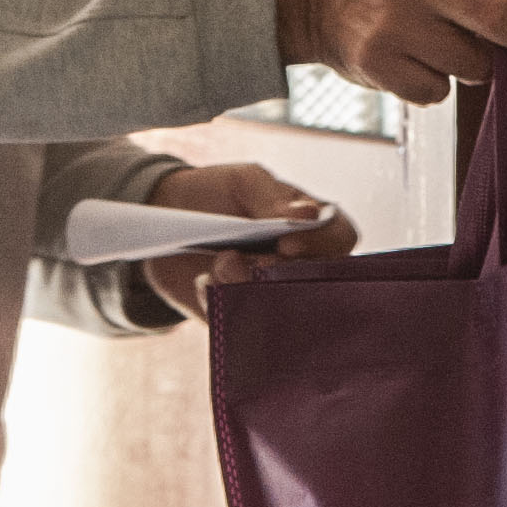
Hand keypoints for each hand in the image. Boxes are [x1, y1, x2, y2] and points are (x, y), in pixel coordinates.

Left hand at [139, 161, 355, 321]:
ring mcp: (274, 294)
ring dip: (248, 288)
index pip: (341, 238)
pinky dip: (221, 303)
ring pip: (281, 309)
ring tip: (220, 265)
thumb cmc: (217, 193)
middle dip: (279, 273)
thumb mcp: (245, 182)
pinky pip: (242, 324)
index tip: (287, 243)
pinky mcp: (244, 317)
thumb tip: (308, 217)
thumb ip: (272, 198)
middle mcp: (302, 265)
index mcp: (312, 226)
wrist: (165, 219)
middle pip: (317, 282)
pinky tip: (204, 281)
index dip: (322, 244)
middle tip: (250, 260)